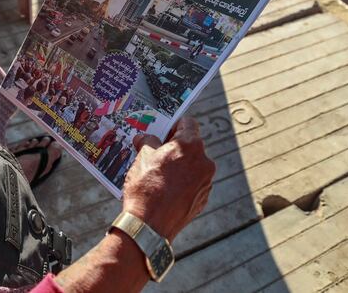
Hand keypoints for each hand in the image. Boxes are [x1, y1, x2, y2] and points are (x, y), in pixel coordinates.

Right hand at [122, 116, 214, 240]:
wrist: (149, 226)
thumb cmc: (146, 187)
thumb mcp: (142, 157)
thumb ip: (147, 141)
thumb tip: (145, 138)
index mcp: (190, 145)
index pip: (188, 123)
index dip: (174, 124)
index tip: (163, 130)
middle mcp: (204, 162)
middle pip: (191, 145)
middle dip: (175, 146)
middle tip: (157, 151)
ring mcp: (206, 182)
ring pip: (193, 165)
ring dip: (179, 165)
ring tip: (159, 173)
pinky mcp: (203, 199)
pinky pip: (193, 183)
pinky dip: (182, 182)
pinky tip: (166, 190)